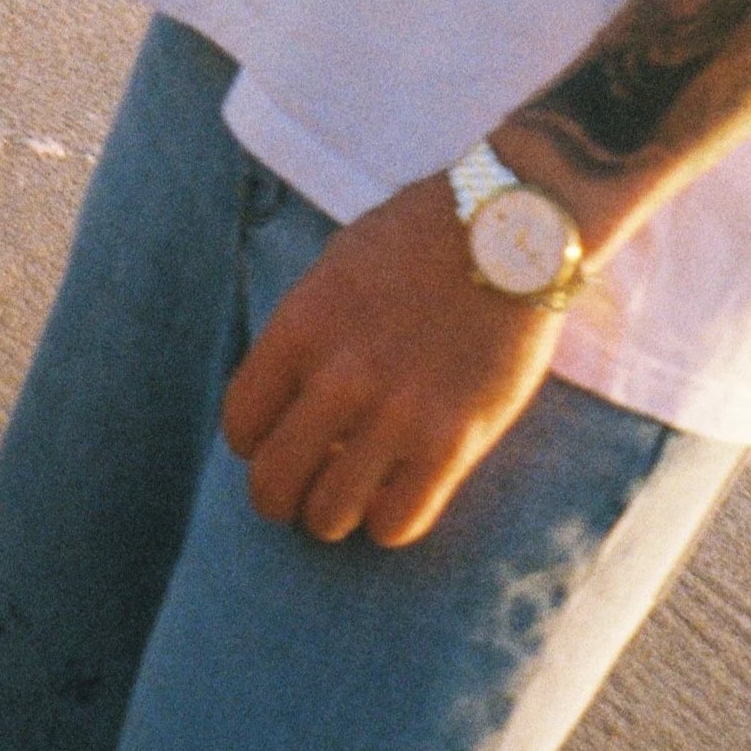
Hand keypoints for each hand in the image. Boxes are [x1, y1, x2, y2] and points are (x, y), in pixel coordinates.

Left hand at [220, 176, 566, 547]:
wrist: (509, 226)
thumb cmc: (418, 240)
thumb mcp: (334, 268)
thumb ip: (303, 336)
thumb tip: (283, 405)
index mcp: (301, 325)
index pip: (240, 425)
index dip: (255, 442)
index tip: (279, 436)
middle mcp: (340, 375)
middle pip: (273, 483)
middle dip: (281, 495)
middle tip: (305, 484)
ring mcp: (397, 413)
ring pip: (328, 515)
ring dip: (335, 511)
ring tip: (355, 487)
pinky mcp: (453, 441)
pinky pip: (397, 523)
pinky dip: (388, 520)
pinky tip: (398, 490)